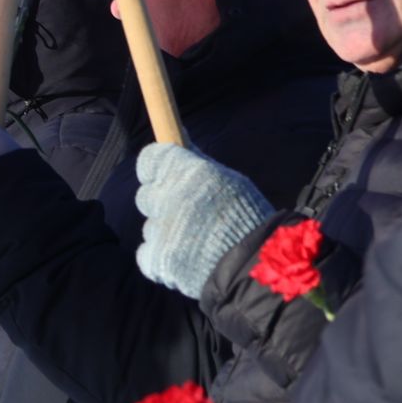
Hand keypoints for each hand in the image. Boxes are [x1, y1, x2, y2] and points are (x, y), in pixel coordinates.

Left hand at [134, 142, 274, 296]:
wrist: (255, 266)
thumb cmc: (248, 219)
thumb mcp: (231, 181)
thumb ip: (199, 162)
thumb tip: (180, 136)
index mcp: (188, 172)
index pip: (149, 159)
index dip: (155, 169)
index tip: (163, 176)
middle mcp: (170, 197)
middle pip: (147, 195)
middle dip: (162, 203)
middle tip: (188, 215)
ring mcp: (161, 229)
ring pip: (150, 225)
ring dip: (166, 231)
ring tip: (195, 241)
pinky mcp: (156, 258)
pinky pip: (146, 252)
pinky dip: (161, 256)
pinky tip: (185, 258)